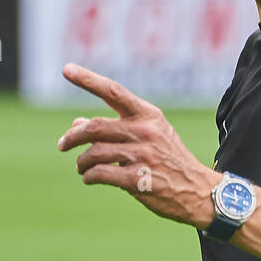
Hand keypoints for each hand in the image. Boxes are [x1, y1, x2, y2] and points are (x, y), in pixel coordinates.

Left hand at [57, 62, 218, 226]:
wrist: (198, 191)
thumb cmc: (170, 161)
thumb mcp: (149, 137)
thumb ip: (115, 129)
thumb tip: (76, 124)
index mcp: (149, 116)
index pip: (113, 91)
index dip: (87, 80)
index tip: (66, 69)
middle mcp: (145, 132)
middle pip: (95, 127)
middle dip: (73, 137)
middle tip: (62, 144)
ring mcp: (142, 156)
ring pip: (94, 152)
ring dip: (81, 161)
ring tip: (81, 167)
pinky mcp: (138, 180)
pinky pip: (101, 174)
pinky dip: (89, 176)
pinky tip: (89, 179)